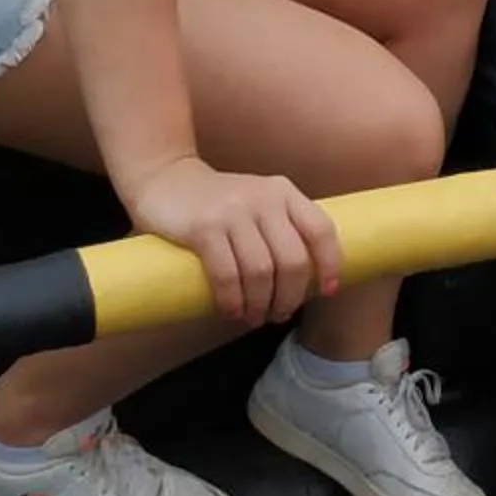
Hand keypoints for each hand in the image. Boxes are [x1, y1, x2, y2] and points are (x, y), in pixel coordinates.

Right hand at [120, 154, 344, 325]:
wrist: (166, 179)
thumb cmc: (219, 203)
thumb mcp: (259, 203)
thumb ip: (281, 227)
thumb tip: (304, 280)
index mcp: (284, 193)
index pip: (321, 229)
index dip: (329, 264)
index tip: (327, 290)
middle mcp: (264, 199)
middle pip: (293, 260)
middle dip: (290, 296)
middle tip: (279, 314)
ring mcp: (234, 211)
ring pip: (262, 272)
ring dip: (261, 304)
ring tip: (254, 317)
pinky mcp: (203, 227)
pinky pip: (226, 274)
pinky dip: (233, 300)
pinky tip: (232, 311)